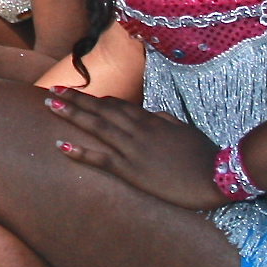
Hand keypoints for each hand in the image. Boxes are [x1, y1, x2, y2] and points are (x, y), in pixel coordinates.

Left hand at [43, 85, 225, 209]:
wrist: (215, 177)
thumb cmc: (203, 155)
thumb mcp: (184, 130)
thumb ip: (165, 119)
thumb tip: (151, 113)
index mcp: (151, 120)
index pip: (117, 104)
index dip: (96, 99)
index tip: (79, 94)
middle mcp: (138, 130)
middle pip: (101, 109)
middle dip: (76, 99)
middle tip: (53, 90)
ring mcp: (133, 149)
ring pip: (96, 126)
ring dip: (71, 114)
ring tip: (50, 104)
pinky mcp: (132, 170)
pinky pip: (101, 159)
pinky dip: (79, 151)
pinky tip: (61, 145)